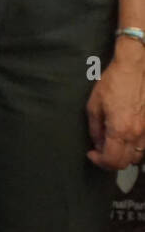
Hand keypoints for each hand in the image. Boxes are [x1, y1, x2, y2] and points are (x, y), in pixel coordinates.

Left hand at [86, 39, 144, 170]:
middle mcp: (138, 134)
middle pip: (126, 162)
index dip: (99, 161)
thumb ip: (95, 129)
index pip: (113, 160)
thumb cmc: (112, 84)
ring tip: (112, 144)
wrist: (135, 69)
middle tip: (99, 151)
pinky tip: (125, 138)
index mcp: (120, 130)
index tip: (91, 153)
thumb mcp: (94, 105)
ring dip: (124, 155)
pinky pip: (144, 146)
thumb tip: (97, 144)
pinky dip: (134, 148)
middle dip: (110, 161)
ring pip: (138, 156)